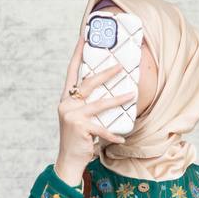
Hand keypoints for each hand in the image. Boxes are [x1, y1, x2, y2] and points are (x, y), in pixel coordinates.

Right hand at [54, 34, 133, 186]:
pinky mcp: (81, 129)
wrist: (68, 160)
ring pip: (99, 104)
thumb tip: (107, 92)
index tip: (84, 37)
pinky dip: (113, 134)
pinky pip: (102, 128)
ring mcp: (73, 116)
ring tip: (132, 94)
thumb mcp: (79, 118)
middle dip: (105, 73)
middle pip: (88, 83)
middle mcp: (67, 105)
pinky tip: (122, 138)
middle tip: (120, 65)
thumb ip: (87, 105)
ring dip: (118, 99)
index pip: (72, 71)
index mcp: (66, 99)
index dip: (77, 54)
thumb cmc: (77, 139)